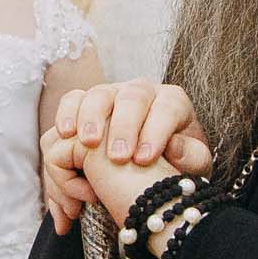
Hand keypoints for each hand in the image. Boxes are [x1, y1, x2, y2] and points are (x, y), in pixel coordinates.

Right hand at [43, 81, 211, 231]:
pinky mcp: (86, 104)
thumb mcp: (192, 166)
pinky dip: (67, 114)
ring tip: (88, 144)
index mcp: (172, 102)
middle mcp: (141, 92)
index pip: (167, 108)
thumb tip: (174, 147)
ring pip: (98, 94)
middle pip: (131, 98)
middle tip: (118, 158)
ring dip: (91, 118)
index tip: (143, 160)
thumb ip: (190, 157)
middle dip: (123, 127)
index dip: (155, 132)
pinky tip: (66, 134)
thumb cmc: (174, 164)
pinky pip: (72, 100)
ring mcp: (111, 95)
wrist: (150, 165)